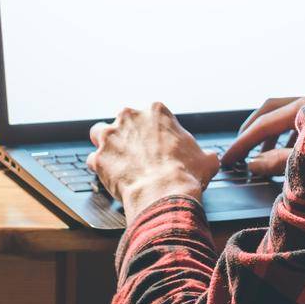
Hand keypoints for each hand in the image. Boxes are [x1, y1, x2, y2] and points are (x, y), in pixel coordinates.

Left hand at [86, 103, 219, 222]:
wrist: (164, 192)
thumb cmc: (185, 174)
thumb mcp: (206, 159)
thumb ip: (204, 154)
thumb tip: (210, 159)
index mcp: (156, 111)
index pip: (149, 114)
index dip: (151, 130)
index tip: (155, 143)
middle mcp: (130, 117)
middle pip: (122, 120)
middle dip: (127, 135)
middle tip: (136, 153)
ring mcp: (111, 136)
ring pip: (99, 133)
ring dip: (106, 145)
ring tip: (115, 160)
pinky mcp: (99, 157)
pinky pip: (94, 160)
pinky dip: (100, 168)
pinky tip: (110, 178)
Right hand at [219, 94, 304, 177]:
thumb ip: (281, 161)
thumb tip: (253, 164)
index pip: (264, 124)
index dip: (243, 142)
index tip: (228, 158)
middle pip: (271, 110)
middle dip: (251, 130)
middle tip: (239, 150)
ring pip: (286, 112)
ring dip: (271, 132)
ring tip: (263, 154)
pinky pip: (301, 118)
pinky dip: (288, 133)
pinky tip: (288, 150)